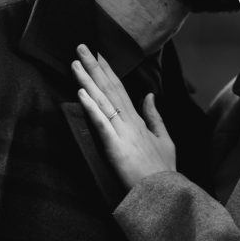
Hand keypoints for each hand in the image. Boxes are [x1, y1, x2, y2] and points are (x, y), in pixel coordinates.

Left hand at [72, 44, 175, 187]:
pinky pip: (101, 124)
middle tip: (81, 47)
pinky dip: (92, 107)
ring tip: (75, 63)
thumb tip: (150, 95)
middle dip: (94, 67)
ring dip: (88, 81)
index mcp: (137, 120)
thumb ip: (154, 116)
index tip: (98, 54)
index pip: (120, 89)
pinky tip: (82, 93)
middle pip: (109, 88)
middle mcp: (129, 121)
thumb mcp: (163, 139)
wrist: (164, 193)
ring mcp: (122, 132)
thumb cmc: (162, 170)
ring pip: (102, 101)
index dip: (108, 71)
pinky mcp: (115, 147)